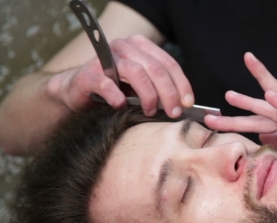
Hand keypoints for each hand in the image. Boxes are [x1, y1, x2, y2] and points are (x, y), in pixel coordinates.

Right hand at [50, 35, 193, 117]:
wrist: (79, 94)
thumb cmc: (116, 91)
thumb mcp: (142, 87)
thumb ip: (160, 88)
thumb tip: (185, 104)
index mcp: (141, 47)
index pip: (168, 63)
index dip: (181, 84)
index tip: (188, 103)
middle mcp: (124, 47)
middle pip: (156, 68)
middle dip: (169, 93)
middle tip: (174, 112)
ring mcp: (105, 58)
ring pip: (136, 72)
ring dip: (148, 95)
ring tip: (150, 112)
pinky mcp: (89, 74)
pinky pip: (107, 84)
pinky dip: (117, 97)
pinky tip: (121, 106)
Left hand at [206, 52, 276, 182]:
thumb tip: (264, 136)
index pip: (267, 115)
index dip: (246, 109)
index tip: (226, 104)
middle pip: (264, 111)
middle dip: (239, 108)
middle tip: (213, 106)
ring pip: (276, 110)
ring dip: (252, 102)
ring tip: (231, 96)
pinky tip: (269, 94)